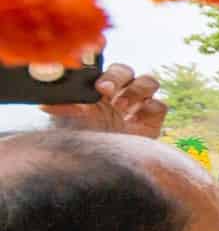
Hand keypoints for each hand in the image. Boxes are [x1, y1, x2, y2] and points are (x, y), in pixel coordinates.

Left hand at [43, 64, 168, 137]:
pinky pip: (160, 104)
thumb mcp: (72, 123)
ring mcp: (139, 104)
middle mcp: (121, 91)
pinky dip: (150, 107)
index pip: (106, 67)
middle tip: (105, 91)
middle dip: (117, 77)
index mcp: (102, 87)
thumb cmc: (89, 139)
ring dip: (135, 92)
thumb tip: (45, 105)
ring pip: (149, 81)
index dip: (105, 69)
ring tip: (122, 109)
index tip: (97, 84)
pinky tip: (136, 119)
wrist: (105, 163)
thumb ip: (63, 110)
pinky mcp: (153, 119)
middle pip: (127, 71)